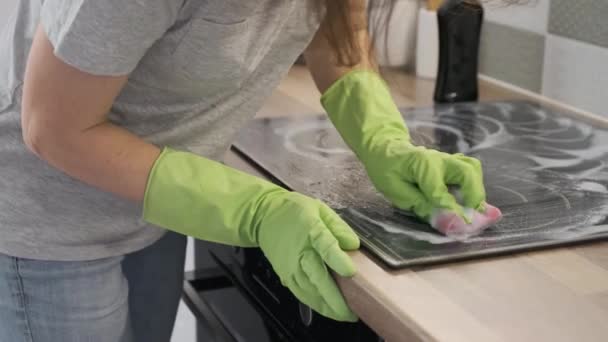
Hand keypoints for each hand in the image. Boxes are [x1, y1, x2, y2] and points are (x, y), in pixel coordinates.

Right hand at [143, 148, 359, 321]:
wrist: (263, 216)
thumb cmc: (294, 211)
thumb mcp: (320, 209)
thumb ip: (338, 227)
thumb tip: (353, 244)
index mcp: (311, 230)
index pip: (326, 247)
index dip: (338, 261)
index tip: (351, 272)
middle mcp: (300, 252)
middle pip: (318, 277)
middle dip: (334, 297)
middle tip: (351, 311)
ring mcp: (291, 266)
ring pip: (309, 291)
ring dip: (326, 306)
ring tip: (343, 315)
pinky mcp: (285, 275)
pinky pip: (301, 294)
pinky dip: (314, 304)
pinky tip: (327, 310)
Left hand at [321, 70, 487, 222]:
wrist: (385, 148)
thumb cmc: (387, 170)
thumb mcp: (396, 192)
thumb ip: (420, 205)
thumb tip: (444, 220)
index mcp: (421, 164)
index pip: (439, 190)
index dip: (448, 209)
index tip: (455, 225)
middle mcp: (439, 159)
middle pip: (467, 171)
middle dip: (473, 195)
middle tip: (471, 215)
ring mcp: (447, 159)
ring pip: (472, 169)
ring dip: (476, 190)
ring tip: (472, 209)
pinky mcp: (452, 163)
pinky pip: (469, 170)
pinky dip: (473, 186)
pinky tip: (468, 201)